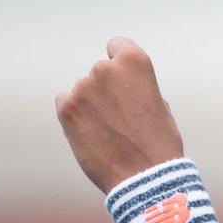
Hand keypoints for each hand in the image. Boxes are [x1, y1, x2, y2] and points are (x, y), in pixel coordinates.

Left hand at [55, 36, 184, 193]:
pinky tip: (90, 133)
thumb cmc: (158, 142)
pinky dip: (74, 115)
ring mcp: (83, 87)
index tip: (122, 79)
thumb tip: (119, 88)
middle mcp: (106, 68)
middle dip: (106, 89)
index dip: (120, 62)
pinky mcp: (66, 108)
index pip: (117, 45)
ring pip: (82, 90)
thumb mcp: (157, 103)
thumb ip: (136, 87)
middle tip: (119, 116)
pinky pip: (65, 102)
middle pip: (99, 71)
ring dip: (91, 104)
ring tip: (108, 131)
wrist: (143, 176)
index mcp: (135, 61)